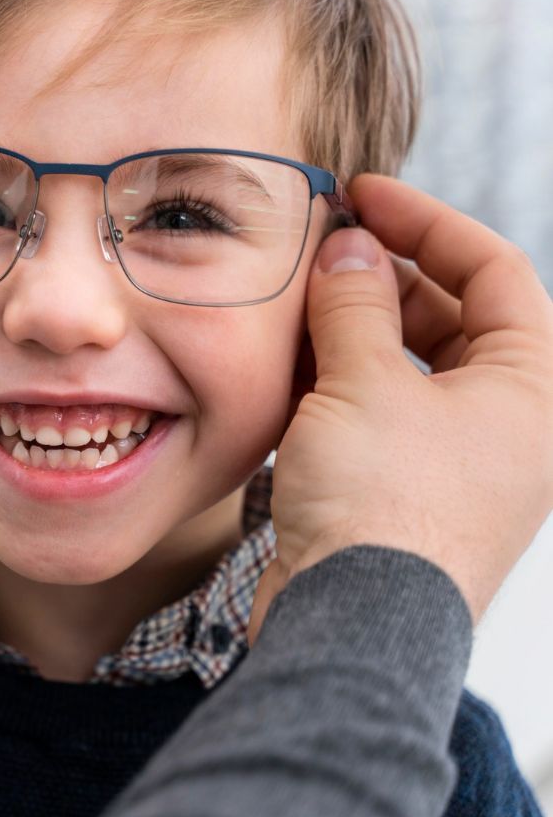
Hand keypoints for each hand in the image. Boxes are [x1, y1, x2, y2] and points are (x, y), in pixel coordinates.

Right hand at [251, 175, 552, 637]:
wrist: (350, 622)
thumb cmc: (382, 505)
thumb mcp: (364, 381)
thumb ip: (356, 304)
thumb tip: (350, 248)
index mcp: (533, 388)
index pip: (494, 271)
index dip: (427, 221)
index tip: (364, 194)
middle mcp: (508, 423)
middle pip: (454, 316)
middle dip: (384, 277)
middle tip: (321, 249)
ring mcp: (458, 459)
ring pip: (410, 365)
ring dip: (354, 328)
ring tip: (295, 303)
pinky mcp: (406, 490)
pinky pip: (379, 411)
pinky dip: (339, 381)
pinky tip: (288, 364)